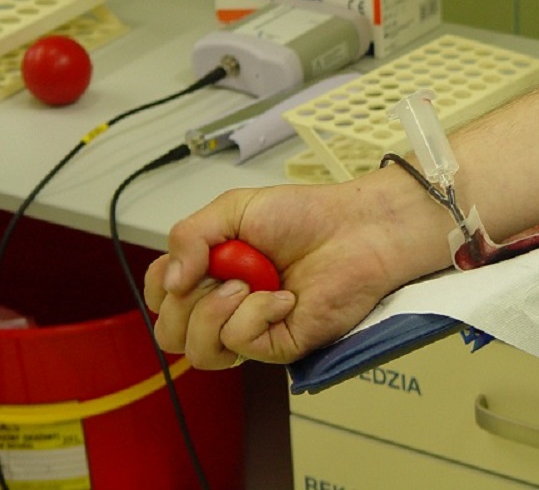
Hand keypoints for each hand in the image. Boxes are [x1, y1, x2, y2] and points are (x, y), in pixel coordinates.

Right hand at [144, 169, 452, 367]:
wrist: (355, 228)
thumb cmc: (306, 216)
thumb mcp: (234, 208)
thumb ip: (189, 236)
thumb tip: (170, 281)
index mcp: (212, 273)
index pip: (161, 299)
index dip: (163, 286)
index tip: (189, 264)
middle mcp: (227, 306)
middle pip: (169, 334)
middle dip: (185, 302)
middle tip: (221, 273)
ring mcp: (253, 329)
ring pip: (199, 352)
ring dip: (213, 313)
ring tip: (245, 285)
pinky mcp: (279, 345)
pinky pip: (241, 345)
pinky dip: (254, 315)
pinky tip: (282, 297)